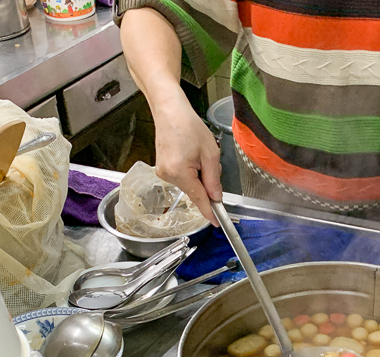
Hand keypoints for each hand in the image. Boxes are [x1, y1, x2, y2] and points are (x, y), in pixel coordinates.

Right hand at [152, 93, 221, 224]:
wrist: (170, 111)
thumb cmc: (189, 126)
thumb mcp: (210, 153)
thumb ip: (213, 179)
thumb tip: (216, 198)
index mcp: (180, 172)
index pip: (199, 199)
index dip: (209, 212)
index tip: (217, 223)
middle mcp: (168, 176)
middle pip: (195, 190)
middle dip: (207, 182)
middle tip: (208, 160)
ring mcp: (163, 173)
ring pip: (190, 184)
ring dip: (199, 174)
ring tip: (197, 153)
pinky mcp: (163, 169)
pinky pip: (183, 177)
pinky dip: (192, 171)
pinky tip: (191, 155)